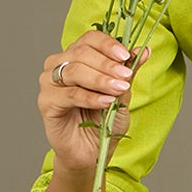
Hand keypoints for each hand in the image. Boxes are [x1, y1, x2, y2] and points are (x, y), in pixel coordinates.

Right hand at [38, 30, 149, 172]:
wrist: (92, 152)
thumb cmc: (104, 121)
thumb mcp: (122, 93)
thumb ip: (128, 72)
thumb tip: (145, 50)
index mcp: (76, 56)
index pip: (90, 39)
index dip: (108, 45)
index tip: (126, 55)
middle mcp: (59, 65)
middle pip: (81, 52)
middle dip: (107, 64)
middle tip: (125, 77)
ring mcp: (49, 82)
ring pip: (75, 70)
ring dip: (100, 79)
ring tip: (119, 89)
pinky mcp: (46, 102)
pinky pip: (70, 94)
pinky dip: (91, 97)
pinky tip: (106, 101)